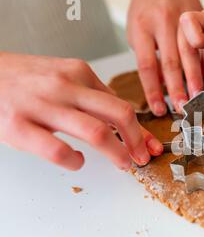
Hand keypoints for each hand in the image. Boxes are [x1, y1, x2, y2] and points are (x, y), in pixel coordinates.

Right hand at [0, 53, 162, 170]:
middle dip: (138, 140)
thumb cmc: (22, 79)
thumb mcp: (61, 75)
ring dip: (117, 153)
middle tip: (142, 157)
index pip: (121, 104)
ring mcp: (43, 106)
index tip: (150, 145)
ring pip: (96, 132)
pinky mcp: (19, 126)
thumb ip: (90, 94)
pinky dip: (74, 161)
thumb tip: (121, 121)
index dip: (141, 129)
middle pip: (119, 114)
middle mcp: (65, 87)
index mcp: (79, 73)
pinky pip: (58, 150)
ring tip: (123, 164)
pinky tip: (77, 162)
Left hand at [127, 0, 203, 114]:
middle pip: (171, 62)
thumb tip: (161, 86)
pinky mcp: (199, 15)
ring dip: (194, 78)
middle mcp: (163, 22)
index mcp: (142, 27)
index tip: (159, 109)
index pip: (147, 66)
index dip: (153, 91)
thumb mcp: (136, 31)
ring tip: (196, 97)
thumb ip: (148, 57)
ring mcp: (183, 17)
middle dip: (177, 89)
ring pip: (191, 53)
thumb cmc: (145, 8)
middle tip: (182, 109)